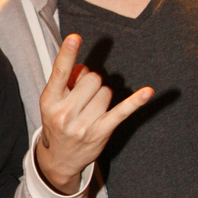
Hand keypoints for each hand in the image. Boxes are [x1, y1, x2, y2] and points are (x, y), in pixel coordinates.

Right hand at [37, 34, 152, 192]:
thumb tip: (84, 68)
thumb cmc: (57, 122)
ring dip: (102, 96)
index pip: (59, 72)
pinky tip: (147, 92)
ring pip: (106, 92)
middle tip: (83, 97)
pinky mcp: (101, 132)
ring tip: (91, 110)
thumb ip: (66, 81)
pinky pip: (121, 112)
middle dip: (91, 83)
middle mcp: (64, 113)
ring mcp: (83, 125)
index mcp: (50, 100)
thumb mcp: (53, 101)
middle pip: (91, 78)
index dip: (68, 53)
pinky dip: (135, 102)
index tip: (75, 37)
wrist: (59, 159)